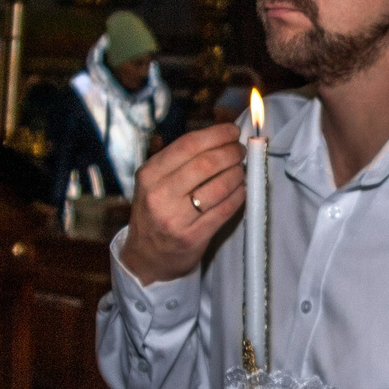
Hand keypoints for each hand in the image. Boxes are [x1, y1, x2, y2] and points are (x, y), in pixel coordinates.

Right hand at [121, 124, 245, 285]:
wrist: (146, 256)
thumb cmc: (156, 212)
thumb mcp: (154, 182)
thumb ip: (179, 160)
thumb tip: (219, 136)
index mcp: (149, 175)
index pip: (187, 145)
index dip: (216, 134)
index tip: (232, 131)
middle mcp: (159, 195)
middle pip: (206, 164)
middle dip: (231, 152)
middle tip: (241, 150)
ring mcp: (175, 218)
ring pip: (219, 186)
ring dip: (238, 173)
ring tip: (242, 170)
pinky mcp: (192, 237)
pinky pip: (225, 210)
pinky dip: (239, 195)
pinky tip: (242, 189)